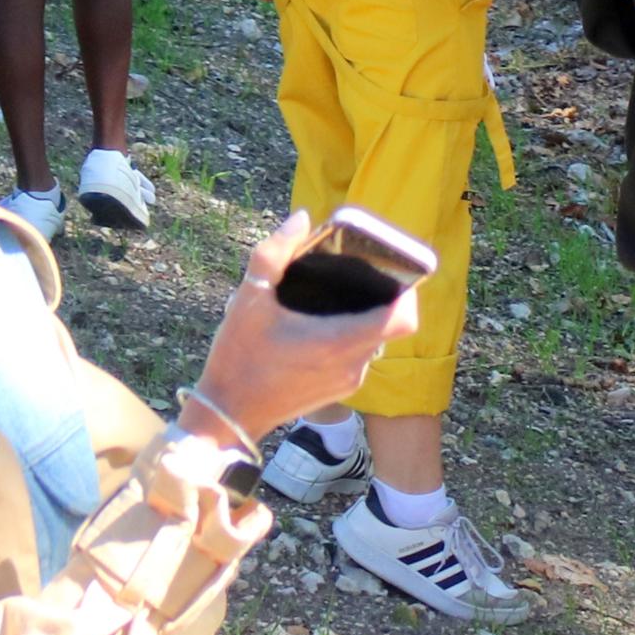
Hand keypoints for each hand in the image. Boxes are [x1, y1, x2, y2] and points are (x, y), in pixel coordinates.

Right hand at [202, 209, 434, 434]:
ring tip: (336, 295)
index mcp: (340, 341)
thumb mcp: (248, 299)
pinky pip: (360, 355)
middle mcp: (353, 364)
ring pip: (375, 340)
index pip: (403, 319)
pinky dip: (352, 336)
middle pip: (391, 325)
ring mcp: (349, 381)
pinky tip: (322, 322)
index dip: (407, 292)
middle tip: (360, 272)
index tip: (390, 269)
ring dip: (365, 317)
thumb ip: (273, 254)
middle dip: (383, 296)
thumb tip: (302, 218)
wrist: (227, 415)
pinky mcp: (340, 391)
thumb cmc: (237, 358)